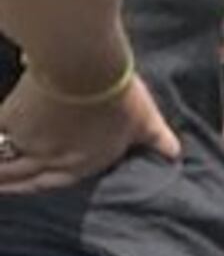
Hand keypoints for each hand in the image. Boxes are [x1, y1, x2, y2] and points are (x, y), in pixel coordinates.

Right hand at [0, 58, 175, 189]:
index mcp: (83, 162)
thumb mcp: (144, 119)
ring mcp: (30, 141)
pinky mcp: (11, 118)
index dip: (29, 188)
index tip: (13, 191)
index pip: (51, 182)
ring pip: (4, 161)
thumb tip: (175, 153)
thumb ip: (157, 138)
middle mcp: (53, 159)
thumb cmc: (117, 92)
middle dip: (5, 183)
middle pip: (20, 177)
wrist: (81, 64)